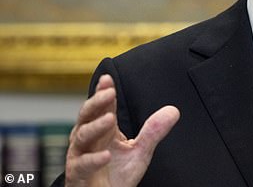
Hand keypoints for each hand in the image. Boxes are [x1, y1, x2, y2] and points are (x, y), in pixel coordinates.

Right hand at [65, 74, 179, 186]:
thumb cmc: (116, 175)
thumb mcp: (140, 151)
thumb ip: (153, 131)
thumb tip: (174, 110)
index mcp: (102, 130)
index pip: (102, 107)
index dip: (103, 92)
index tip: (109, 79)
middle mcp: (88, 139)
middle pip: (87, 116)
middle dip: (96, 102)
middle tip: (109, 92)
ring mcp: (80, 156)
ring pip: (81, 136)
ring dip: (95, 127)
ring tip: (110, 119)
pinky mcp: (77, 175)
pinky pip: (82, 165)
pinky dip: (93, 159)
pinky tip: (106, 155)